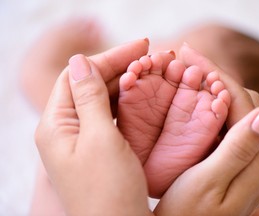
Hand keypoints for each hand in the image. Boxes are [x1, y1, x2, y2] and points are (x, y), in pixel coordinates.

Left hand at [34, 39, 154, 215]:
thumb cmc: (108, 191)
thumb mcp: (99, 138)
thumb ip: (88, 98)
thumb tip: (78, 61)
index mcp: (56, 125)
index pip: (76, 76)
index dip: (107, 58)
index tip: (139, 46)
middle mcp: (65, 129)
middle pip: (89, 85)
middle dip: (118, 67)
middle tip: (149, 54)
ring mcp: (81, 138)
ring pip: (100, 99)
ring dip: (123, 82)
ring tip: (149, 69)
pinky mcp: (97, 147)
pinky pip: (108, 115)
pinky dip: (124, 102)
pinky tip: (140, 93)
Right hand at [154, 44, 258, 215]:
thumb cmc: (188, 214)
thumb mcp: (210, 182)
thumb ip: (239, 149)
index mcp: (257, 160)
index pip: (241, 102)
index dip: (216, 74)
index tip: (189, 53)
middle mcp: (256, 156)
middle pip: (240, 101)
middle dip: (214, 77)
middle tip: (185, 61)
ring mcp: (244, 156)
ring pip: (232, 110)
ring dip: (210, 89)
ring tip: (186, 74)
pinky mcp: (230, 158)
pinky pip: (223, 124)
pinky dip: (207, 106)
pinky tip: (191, 99)